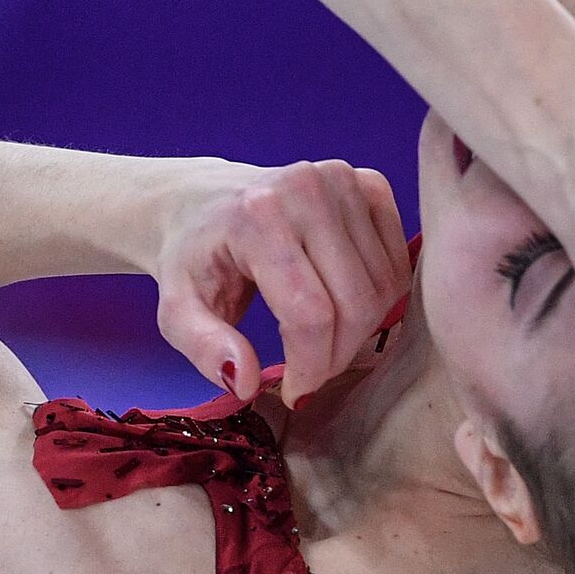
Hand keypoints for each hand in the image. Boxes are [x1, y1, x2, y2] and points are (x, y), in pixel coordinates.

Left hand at [146, 158, 411, 407]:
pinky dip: (380, 299)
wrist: (202, 200)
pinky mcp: (370, 183)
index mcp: (256, 215)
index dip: (311, 366)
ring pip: (384, 290)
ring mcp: (345, 181)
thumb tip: (246, 384)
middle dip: (338, 356)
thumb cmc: (194, 258)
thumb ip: (205, 348)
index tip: (296, 392)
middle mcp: (307, 187)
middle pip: (356, 305)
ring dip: (361, 332)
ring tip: (324, 340)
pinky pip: (397, 265)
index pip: (310, 313)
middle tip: (312, 372)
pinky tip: (345, 306)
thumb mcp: (176, 310)